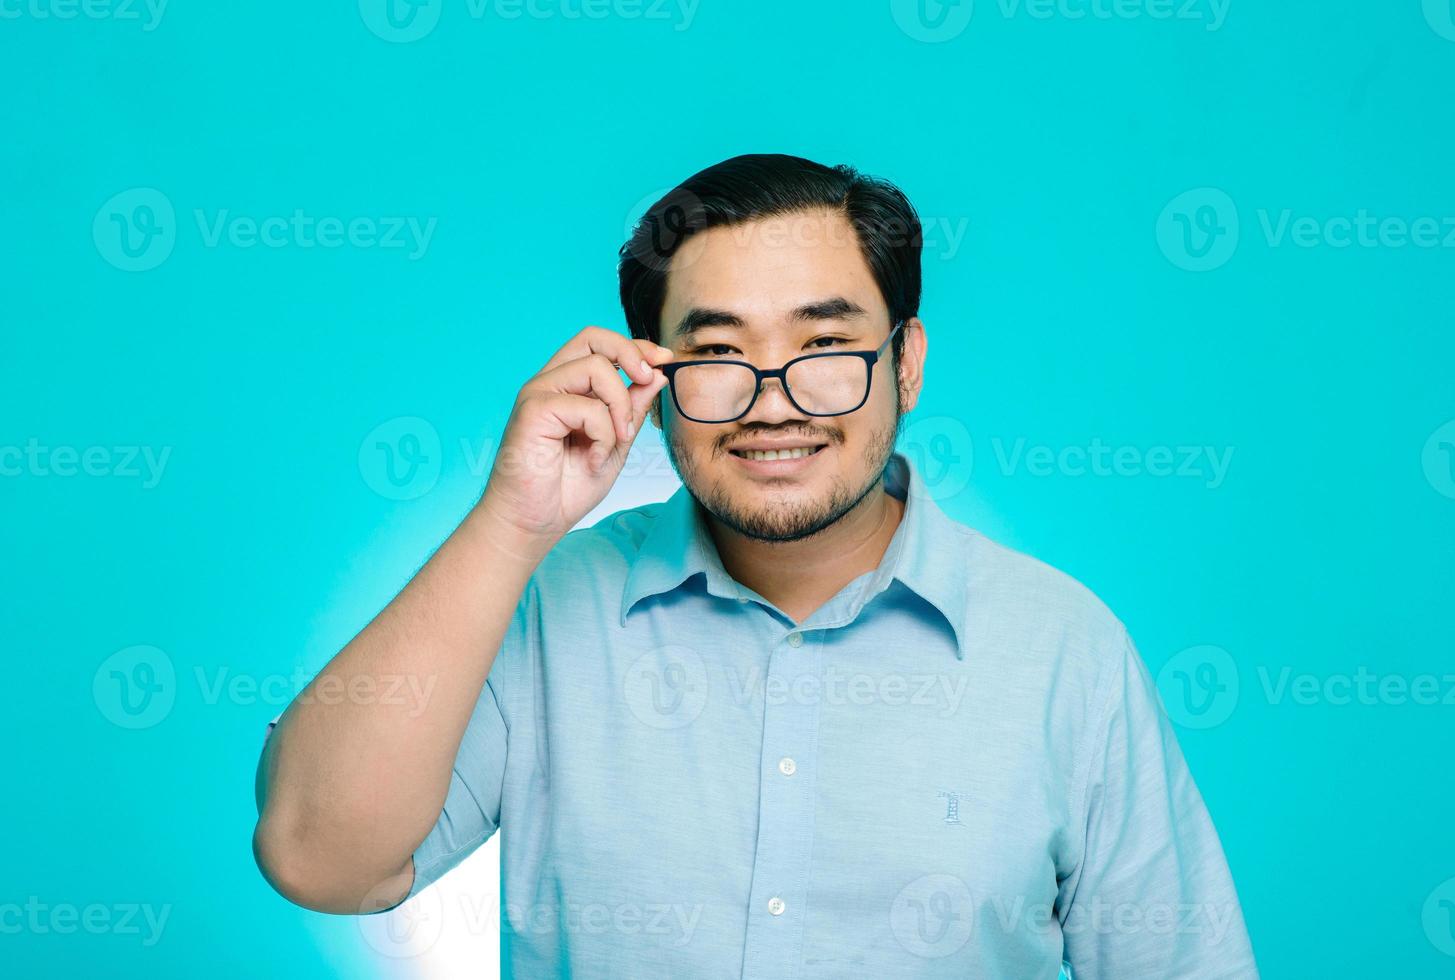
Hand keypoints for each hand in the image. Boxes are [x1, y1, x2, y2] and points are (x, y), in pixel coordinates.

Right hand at [476, 326, 672, 551]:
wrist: (533, 523)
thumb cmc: (566, 488)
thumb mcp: (615, 443)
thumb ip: (632, 408)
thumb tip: (656, 375)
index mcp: (567, 386)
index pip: (600, 344)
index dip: (635, 346)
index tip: (663, 361)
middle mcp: (550, 382)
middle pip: (593, 337)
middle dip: (630, 353)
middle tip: (648, 381)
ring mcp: (539, 393)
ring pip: (596, 368)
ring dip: (620, 406)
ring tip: (618, 440)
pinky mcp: (533, 411)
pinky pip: (587, 407)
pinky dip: (603, 435)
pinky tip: (594, 459)